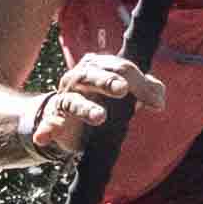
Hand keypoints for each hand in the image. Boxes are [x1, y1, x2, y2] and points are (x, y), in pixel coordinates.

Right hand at [31, 49, 157, 154]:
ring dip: (85, 108)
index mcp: (97, 66)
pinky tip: (42, 137)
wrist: (69, 122)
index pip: (119, 67)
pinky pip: (48, 124)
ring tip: (100, 117)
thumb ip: (145, 91)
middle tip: (122, 89)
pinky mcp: (54, 121)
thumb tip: (159, 101)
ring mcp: (64, 99)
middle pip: (91, 74)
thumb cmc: (101, 101)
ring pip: (72, 100)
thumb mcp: (125, 94)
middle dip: (107, 81)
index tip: (156, 104)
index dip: (139, 83)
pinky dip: (45, 129)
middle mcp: (77, 78)